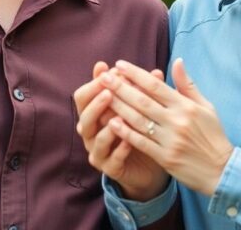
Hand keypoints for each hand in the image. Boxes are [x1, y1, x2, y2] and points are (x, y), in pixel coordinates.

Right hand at [74, 62, 169, 200]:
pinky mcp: (110, 169)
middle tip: (109, 92)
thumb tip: (157, 72)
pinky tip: (129, 142)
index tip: (110, 70)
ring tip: (119, 117)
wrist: (149, 164)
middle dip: (96, 103)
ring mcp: (99, 152)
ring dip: (107, 127)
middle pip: (84, 116)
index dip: (95, 83)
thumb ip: (143, 91)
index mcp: (94, 114)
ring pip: (95, 139)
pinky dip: (119, 150)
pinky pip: (111, 160)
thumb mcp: (141, 109)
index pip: (84, 96)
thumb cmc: (141, 130)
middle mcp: (92, 133)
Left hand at [102, 58, 233, 195]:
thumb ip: (188, 85)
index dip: (136, 74)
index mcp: (186, 106)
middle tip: (103, 76)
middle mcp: (177, 120)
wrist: (222, 170)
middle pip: (143, 100)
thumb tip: (177, 61)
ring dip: (118, 107)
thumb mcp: (206, 107)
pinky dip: (125, 132)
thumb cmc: (213, 136)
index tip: (119, 65)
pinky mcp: (165, 157)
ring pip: (138, 120)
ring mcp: (170, 139)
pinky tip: (111, 123)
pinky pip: (141, 142)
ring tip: (102, 96)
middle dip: (120, 87)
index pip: (156, 85)